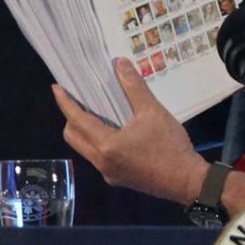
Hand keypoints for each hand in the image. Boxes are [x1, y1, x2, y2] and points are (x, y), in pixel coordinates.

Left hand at [52, 58, 208, 203]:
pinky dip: (98, 140)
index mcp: (106, 146)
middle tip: (77, 98)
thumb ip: (134, 87)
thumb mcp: (152, 112)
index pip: (76, 120)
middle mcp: (101, 162)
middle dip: (70, 117)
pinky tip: (114, 129)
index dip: (65, 102)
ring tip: (96, 110)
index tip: (57, 87)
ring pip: (85, 148)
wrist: (188, 181)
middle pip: (74, 137)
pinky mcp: (119, 178)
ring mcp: (109, 173)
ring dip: (85, 130)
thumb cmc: (169, 146)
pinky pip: (99, 157)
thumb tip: (120, 63)